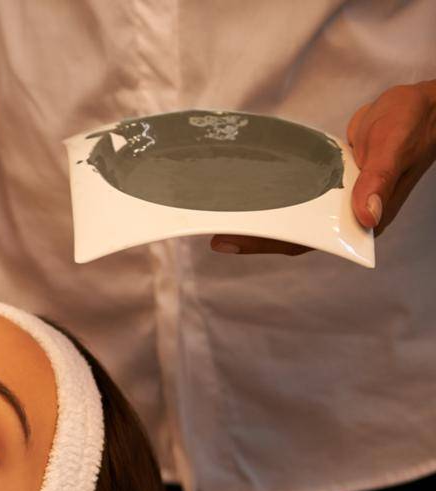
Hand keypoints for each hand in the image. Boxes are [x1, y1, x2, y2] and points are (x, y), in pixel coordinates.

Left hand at [212, 80, 435, 255]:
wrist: (425, 106)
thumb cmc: (415, 123)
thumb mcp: (394, 146)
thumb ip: (379, 179)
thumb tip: (366, 215)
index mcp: (365, 217)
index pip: (310, 239)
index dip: (271, 243)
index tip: (236, 241)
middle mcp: (349, 213)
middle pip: (295, 232)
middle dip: (257, 235)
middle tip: (217, 233)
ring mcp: (340, 198)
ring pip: (295, 214)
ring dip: (263, 216)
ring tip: (225, 215)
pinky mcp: (334, 180)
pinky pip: (300, 192)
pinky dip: (277, 193)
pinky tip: (251, 191)